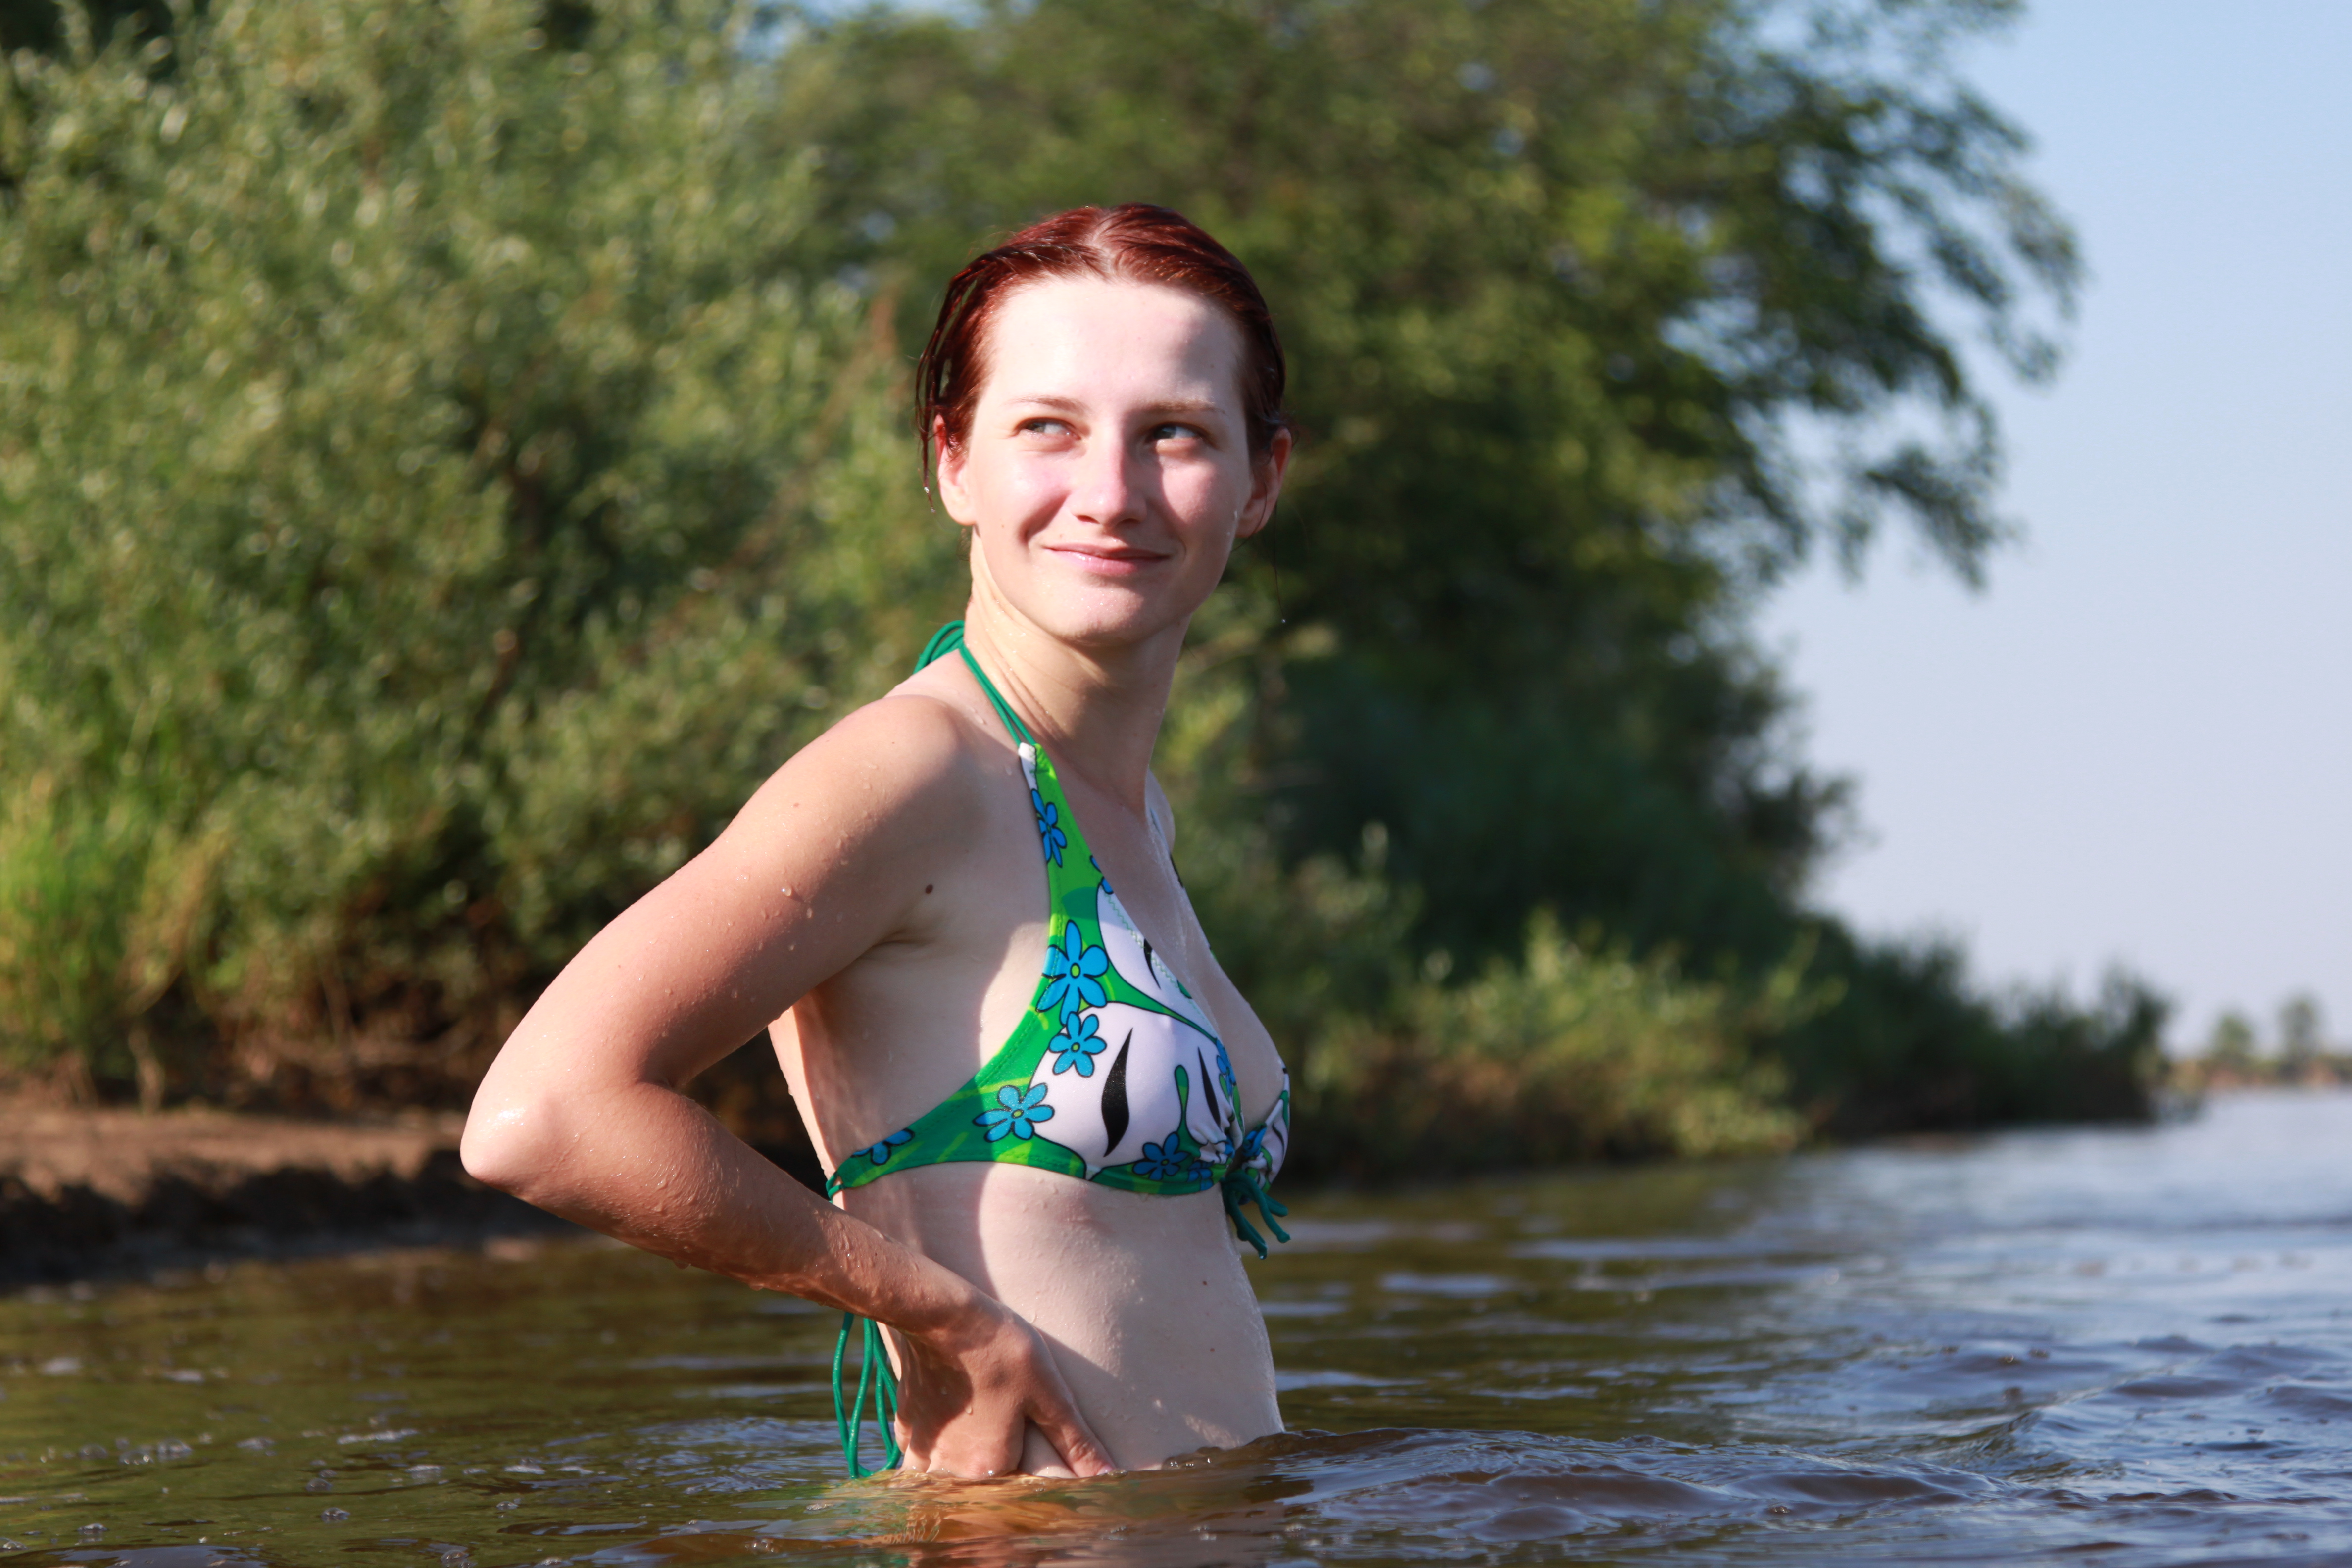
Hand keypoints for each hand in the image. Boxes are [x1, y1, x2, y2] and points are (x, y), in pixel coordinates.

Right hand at [894, 1296, 1114, 1477]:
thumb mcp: (1048, 1393)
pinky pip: (921, 1460)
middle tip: (1005, 1461)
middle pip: (973, 1499)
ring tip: (975, 1459)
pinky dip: (934, 1457)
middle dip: (990, 1495)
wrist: (940, 1315)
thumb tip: (1110, 1476)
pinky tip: (949, 1434)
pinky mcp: (907, 1429)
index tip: (1034, 1473)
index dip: (1027, 1495)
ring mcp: (922, 1451)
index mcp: (988, 1467)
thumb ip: (1076, 1442)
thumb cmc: (1000, 1350)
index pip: (1013, 1501)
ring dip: (956, 1482)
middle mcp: (950, 1470)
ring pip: (940, 1486)